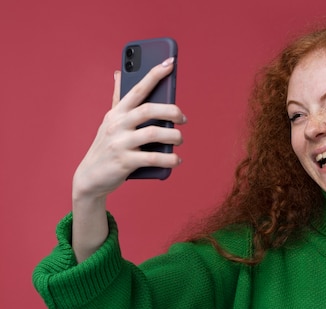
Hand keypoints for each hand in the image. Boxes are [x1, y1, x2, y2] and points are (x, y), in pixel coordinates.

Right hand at [73, 57, 186, 201]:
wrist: (90, 178)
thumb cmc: (106, 147)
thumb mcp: (110, 121)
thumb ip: (118, 99)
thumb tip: (118, 73)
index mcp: (117, 113)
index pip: (137, 88)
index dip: (154, 74)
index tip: (171, 62)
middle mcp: (117, 125)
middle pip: (148, 110)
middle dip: (172, 111)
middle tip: (183, 119)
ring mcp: (120, 143)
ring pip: (153, 133)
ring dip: (173, 136)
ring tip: (180, 140)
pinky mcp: (124, 162)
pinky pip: (153, 158)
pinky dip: (169, 159)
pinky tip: (176, 160)